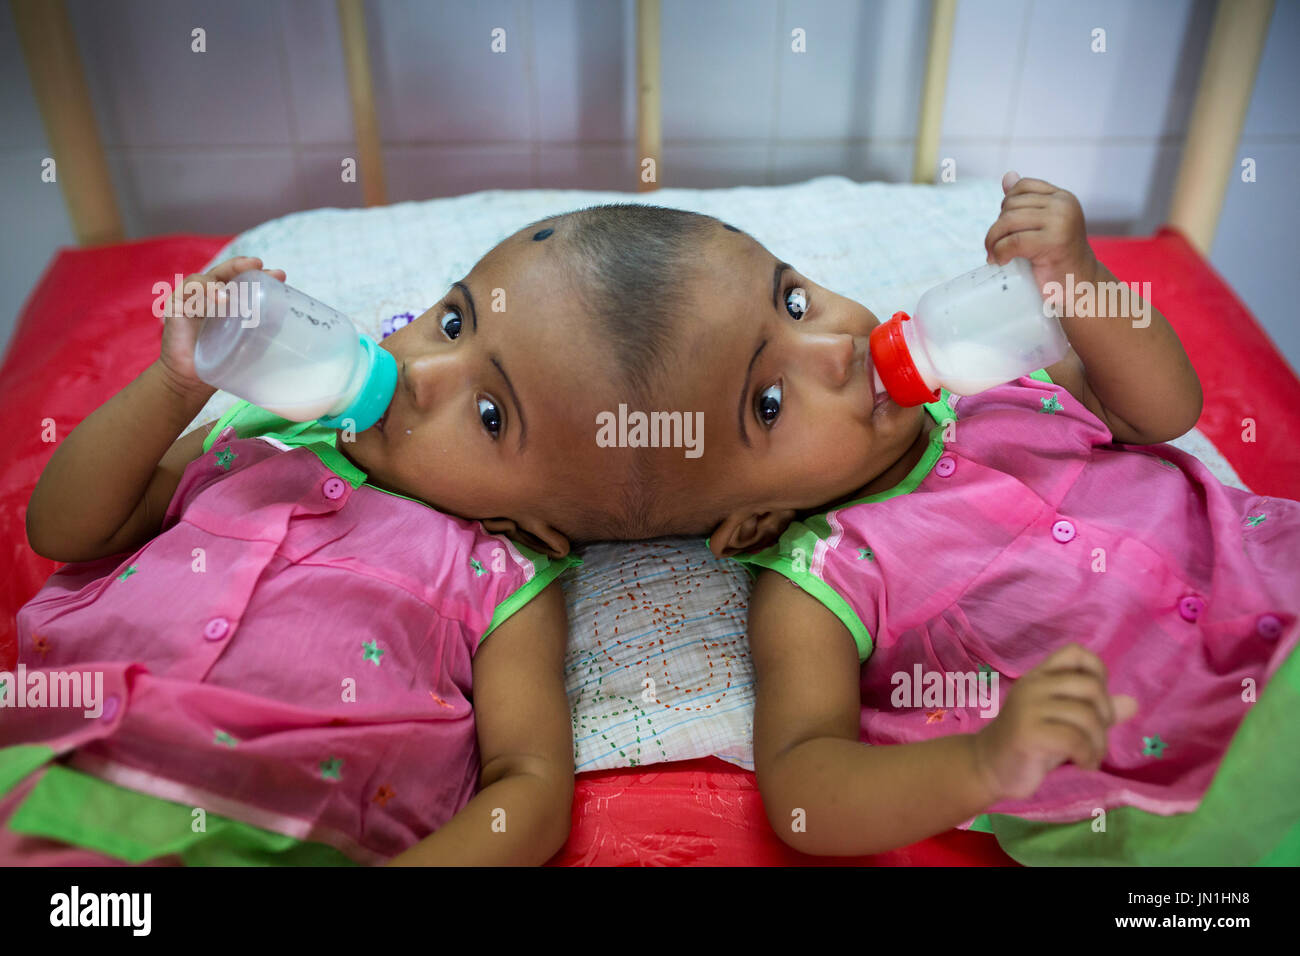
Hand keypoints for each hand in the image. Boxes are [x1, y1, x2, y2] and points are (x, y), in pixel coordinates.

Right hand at [157, 256, 285, 399]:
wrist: (192, 381)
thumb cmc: (224, 359)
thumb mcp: (252, 342)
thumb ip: (267, 326)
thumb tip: (289, 311)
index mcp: (229, 299)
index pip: (244, 280)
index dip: (261, 274)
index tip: (280, 275)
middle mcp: (211, 295)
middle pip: (226, 272)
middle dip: (242, 265)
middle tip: (258, 264)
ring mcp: (192, 298)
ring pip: (207, 278)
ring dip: (225, 277)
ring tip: (238, 287)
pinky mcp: (176, 305)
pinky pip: (189, 291)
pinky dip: (205, 291)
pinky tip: (220, 299)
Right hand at [972, 643, 1136, 801]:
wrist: (989, 768)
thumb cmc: (1030, 744)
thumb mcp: (1065, 723)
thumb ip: (1095, 711)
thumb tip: (1133, 703)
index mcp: (1040, 677)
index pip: (1076, 652)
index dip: (1097, 672)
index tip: (1095, 702)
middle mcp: (1033, 685)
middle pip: (1090, 686)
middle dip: (1105, 717)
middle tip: (1096, 738)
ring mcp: (1028, 708)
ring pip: (1086, 716)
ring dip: (1098, 744)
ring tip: (1090, 758)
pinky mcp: (1027, 733)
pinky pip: (1074, 739)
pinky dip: (1087, 756)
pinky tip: (1083, 765)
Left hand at [984, 171, 1099, 295]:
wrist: (1080, 285)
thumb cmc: (1058, 258)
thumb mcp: (1044, 225)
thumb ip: (1028, 203)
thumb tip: (1007, 176)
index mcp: (1063, 198)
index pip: (1023, 187)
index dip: (1006, 205)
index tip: (1005, 228)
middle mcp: (1063, 205)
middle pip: (1011, 205)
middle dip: (997, 227)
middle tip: (995, 247)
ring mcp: (1060, 222)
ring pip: (1008, 221)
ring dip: (993, 240)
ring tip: (994, 255)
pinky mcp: (1053, 242)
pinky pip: (1012, 241)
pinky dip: (999, 252)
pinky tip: (1001, 261)